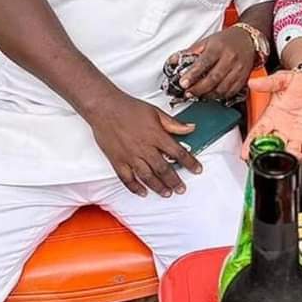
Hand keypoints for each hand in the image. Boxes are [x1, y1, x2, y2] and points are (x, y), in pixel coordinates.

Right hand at [87, 92, 201, 196]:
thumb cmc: (128, 107)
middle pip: (163, 169)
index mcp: (156, 135)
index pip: (178, 153)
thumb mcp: (155, 112)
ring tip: (167, 193)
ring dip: (158, 187)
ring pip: (147, 176)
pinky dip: (135, 187)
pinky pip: (127, 178)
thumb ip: (173, 123)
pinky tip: (142, 192)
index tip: (197, 169)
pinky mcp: (117, 160)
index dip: (190, 163)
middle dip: (175, 181)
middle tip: (181, 189)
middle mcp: (144, 148)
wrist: (104, 107)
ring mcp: (130, 156)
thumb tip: (190, 128)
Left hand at [167, 28, 254, 100]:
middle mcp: (230, 58)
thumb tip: (174, 61)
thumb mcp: (207, 41)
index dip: (192, 75)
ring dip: (208, 95)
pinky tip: (212, 94)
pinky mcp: (244, 78)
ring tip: (198, 95)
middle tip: (188, 93)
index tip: (183, 83)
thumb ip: (191, 52)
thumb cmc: (226, 40)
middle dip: (198, 89)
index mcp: (219, 47)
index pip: (204, 63)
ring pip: (222, 88)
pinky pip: (231, 92)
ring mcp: (238, 69)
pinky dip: (220, 96)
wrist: (248, 39)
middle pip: (213, 78)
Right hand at [243, 71, 301, 163]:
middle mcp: (282, 131)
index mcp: (271, 118)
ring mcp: (297, 137)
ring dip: (298, 159)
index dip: (251, 144)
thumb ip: (269, 83)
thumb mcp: (283, 79)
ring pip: (294, 154)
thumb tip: (253, 83)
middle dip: (276, 157)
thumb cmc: (299, 83)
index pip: (258, 133)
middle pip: (275, 149)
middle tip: (279, 159)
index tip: (246, 154)